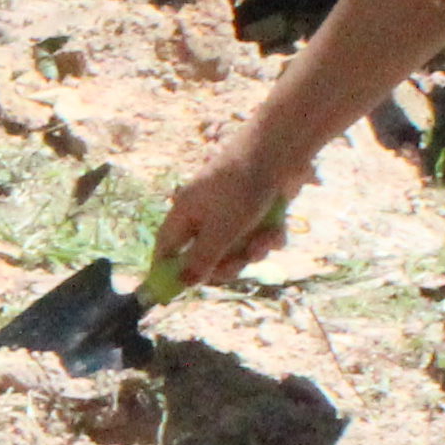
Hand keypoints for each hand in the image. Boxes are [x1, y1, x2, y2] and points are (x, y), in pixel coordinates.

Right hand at [152, 144, 303, 292]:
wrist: (278, 153)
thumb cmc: (240, 191)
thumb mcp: (219, 233)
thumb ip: (200, 261)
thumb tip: (182, 284)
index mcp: (184, 214)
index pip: (165, 248)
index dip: (167, 270)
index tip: (174, 291)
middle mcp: (204, 213)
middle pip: (206, 255)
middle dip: (227, 263)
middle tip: (239, 263)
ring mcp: (231, 211)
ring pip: (237, 248)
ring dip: (253, 250)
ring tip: (264, 239)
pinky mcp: (256, 209)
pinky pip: (257, 235)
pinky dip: (268, 236)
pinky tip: (277, 229)